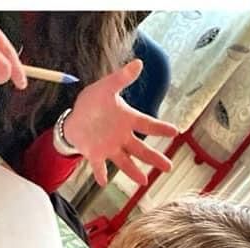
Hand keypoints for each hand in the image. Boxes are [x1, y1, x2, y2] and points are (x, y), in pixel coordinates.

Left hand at [64, 59, 178, 186]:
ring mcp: (109, 147)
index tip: (175, 132)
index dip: (161, 128)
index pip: (147, 125)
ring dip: (134, 171)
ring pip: (125, 161)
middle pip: (141, 150)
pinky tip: (104, 183)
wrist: (74, 118)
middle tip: (168, 167)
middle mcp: (122, 137)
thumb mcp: (106, 87)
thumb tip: (138, 63)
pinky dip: (101, 174)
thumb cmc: (93, 102)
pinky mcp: (95, 155)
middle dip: (154, 158)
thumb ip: (121, 79)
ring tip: (144, 182)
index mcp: (127, 120)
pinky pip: (99, 166)